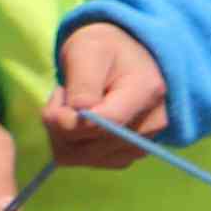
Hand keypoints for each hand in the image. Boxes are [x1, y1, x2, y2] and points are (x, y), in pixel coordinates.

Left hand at [44, 19, 172, 170]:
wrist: (123, 55)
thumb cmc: (103, 48)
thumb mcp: (86, 51)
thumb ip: (82, 87)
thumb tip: (77, 120)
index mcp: (146, 91)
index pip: (105, 124)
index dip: (68, 120)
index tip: (56, 97)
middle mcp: (154, 122)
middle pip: (91, 146)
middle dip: (62, 124)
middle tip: (64, 96)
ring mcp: (145, 141)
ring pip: (86, 158)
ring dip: (65, 136)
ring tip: (73, 107)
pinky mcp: (132, 153)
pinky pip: (91, 162)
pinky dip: (75, 145)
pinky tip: (80, 123)